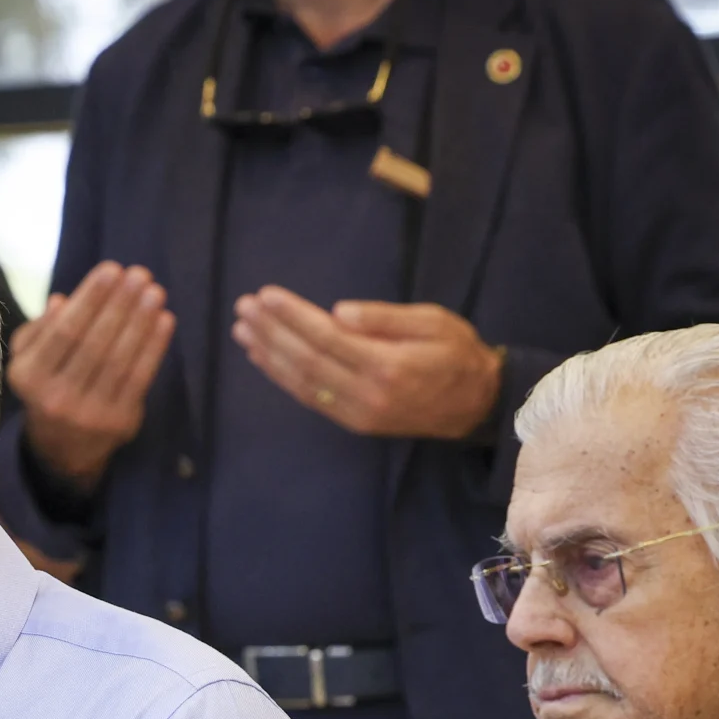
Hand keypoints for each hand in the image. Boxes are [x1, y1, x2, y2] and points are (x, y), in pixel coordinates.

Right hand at [7, 262, 176, 488]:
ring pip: (119, 361)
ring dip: (141, 322)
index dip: (90, 298)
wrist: (63, 449)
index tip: (111, 269)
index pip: (64, 331)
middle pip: (94, 344)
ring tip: (155, 291)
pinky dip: (154, 347)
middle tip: (140, 274)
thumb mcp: (29, 359)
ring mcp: (89, 414)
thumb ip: (40, 329)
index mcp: (28, 377)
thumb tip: (60, 301)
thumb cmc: (47, 386)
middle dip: (120, 305)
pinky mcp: (119, 423)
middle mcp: (55, 398)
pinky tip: (164, 320)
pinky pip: (139, 379)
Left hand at [231, 291, 501, 439]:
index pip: (327, 338)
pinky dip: (281, 377)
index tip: (266, 295)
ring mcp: (356, 414)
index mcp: (387, 366)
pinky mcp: (352, 423)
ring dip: (268, 355)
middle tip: (244, 307)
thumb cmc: (457, 354)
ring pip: (301, 383)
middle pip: (306, 361)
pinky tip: (263, 357)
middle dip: (272, 332)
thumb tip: (337, 312)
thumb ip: (385, 318)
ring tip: (243, 330)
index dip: (293, 317)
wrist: (475, 405)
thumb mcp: (433, 322)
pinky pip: (310, 398)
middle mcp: (366, 395)